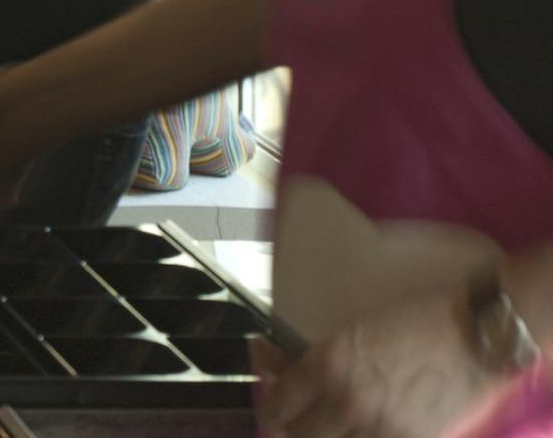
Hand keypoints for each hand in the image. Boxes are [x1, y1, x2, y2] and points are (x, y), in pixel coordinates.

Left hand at [257, 290, 521, 437]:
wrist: (477, 334)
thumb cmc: (419, 316)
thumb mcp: (358, 326)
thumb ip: (322, 356)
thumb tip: (291, 368)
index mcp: (330, 362)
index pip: (277, 400)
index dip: (266, 390)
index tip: (267, 372)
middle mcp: (349, 401)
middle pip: (293, 434)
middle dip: (283, 421)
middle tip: (285, 405)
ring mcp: (381, 428)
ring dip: (318, 432)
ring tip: (320, 419)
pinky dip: (354, 437)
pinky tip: (356, 427)